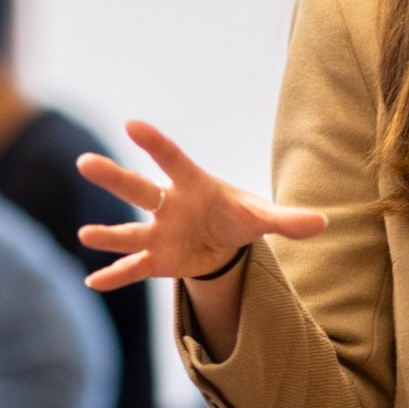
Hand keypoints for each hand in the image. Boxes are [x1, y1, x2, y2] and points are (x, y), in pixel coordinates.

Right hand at [76, 121, 326, 289]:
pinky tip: (93, 282)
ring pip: (130, 233)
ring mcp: (159, 233)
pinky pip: (132, 268)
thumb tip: (323, 223)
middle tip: (85, 161)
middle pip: (139, 189)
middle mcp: (169, 205)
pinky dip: (115, 276)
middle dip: (114, 177)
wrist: (223, 243)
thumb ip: (287, 219)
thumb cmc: (237, 216)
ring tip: (86, 235)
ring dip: (109, 235)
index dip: (155, 143)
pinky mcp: (156, 260)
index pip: (173, 159)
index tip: (132, 124)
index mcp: (194, 185)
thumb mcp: (262, 218)